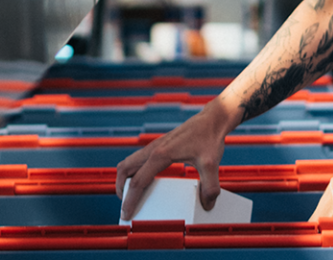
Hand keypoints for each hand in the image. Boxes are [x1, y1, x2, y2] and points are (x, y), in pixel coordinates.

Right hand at [115, 105, 235, 219]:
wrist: (212, 119)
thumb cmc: (209, 138)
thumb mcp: (212, 164)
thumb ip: (210, 186)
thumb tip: (207, 204)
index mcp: (160, 155)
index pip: (137, 181)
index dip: (130, 200)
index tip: (126, 213)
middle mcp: (153, 149)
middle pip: (124, 169)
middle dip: (121, 188)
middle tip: (126, 205)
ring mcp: (155, 146)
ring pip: (129, 162)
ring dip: (125, 178)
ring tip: (132, 195)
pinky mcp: (160, 145)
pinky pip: (139, 160)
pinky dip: (134, 172)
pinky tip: (145, 180)